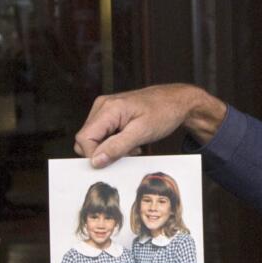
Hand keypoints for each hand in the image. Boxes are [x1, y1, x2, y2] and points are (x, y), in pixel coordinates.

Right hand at [73, 84, 227, 167]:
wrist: (177, 101)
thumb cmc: (164, 113)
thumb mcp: (142, 133)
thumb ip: (117, 147)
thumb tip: (95, 161)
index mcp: (108, 108)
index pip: (84, 138)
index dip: (94, 155)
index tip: (114, 161)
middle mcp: (102, 106)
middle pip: (85, 139)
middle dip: (103, 152)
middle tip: (128, 152)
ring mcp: (105, 109)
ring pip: (94, 138)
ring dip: (110, 148)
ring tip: (133, 146)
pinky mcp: (110, 114)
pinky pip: (103, 134)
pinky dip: (114, 143)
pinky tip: (131, 142)